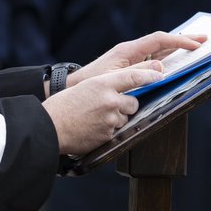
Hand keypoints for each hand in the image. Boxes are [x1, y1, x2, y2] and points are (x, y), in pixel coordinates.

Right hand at [43, 66, 164, 155]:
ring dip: (116, 118)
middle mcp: (109, 100)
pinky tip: (94, 127)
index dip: (149, 75)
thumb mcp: (86, 86)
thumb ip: (108, 85)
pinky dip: (109, 130)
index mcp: (102, 83)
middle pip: (133, 102)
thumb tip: (130, 87)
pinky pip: (117, 131)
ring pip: (125, 117)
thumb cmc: (65, 105)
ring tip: (96, 118)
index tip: (160, 75)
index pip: (133, 76)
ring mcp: (110, 118)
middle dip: (126, 105)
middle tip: (108, 105)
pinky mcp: (108, 135)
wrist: (50, 127)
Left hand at [69, 31, 206, 88]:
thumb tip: (161, 68)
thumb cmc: (92, 82)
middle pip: (163, 42)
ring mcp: (133, 57)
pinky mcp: (132, 66)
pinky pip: (154, 59)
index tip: (196, 44)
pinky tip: (179, 59)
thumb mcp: (115, 78)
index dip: (179, 41)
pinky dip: (169, 57)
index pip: (159, 40)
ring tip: (197, 46)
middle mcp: (132, 51)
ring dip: (178, 48)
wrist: (74, 86)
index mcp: (129, 49)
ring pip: (160, 50)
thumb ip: (138, 73)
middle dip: (184, 40)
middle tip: (205, 38)